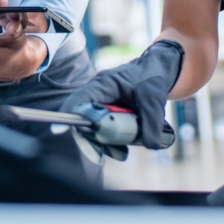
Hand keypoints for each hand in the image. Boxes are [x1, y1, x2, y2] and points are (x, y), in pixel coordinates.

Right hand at [60, 40, 183, 148]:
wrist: (159, 71)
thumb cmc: (152, 77)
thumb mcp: (154, 98)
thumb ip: (152, 122)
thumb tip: (151, 145)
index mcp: (104, 84)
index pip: (80, 99)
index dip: (71, 114)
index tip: (64, 130)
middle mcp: (98, 93)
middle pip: (84, 116)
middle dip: (90, 135)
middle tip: (100, 151)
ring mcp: (102, 103)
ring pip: (93, 125)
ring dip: (103, 140)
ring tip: (120, 153)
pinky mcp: (109, 112)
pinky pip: (104, 127)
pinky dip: (111, 139)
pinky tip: (122, 150)